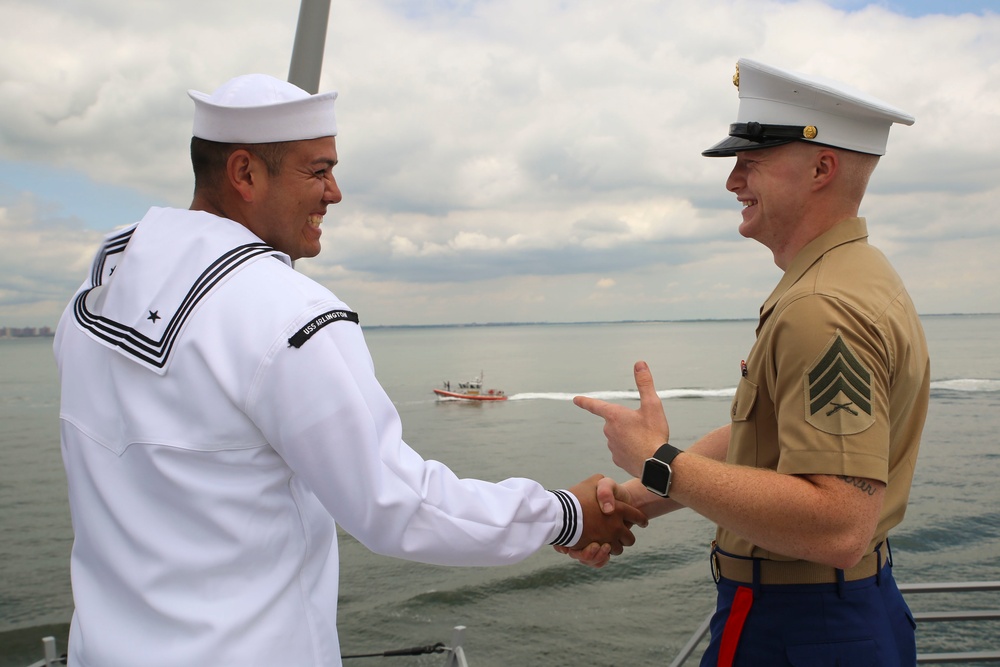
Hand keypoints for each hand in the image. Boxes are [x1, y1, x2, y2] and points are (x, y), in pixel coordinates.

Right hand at [565, 474, 646, 555]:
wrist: (561, 512)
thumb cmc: (577, 496)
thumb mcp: (595, 481)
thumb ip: (605, 485)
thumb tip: (609, 495)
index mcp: (619, 510)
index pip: (638, 517)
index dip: (641, 520)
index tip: (643, 523)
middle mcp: (616, 527)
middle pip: (630, 539)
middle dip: (626, 538)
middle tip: (621, 534)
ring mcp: (606, 539)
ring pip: (618, 549)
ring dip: (614, 546)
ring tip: (608, 541)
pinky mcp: (596, 549)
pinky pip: (605, 557)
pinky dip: (603, 554)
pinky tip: (599, 547)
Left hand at [574, 360, 669, 477]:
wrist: (656, 464)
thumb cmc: (654, 434)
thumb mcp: (652, 405)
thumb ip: (645, 383)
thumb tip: (640, 363)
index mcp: (615, 415)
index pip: (596, 405)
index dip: (586, 401)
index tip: (576, 399)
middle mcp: (608, 430)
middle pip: (615, 422)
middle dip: (627, 423)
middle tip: (644, 428)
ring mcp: (611, 446)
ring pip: (619, 436)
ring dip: (629, 436)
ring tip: (645, 441)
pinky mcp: (616, 459)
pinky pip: (621, 450)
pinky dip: (630, 449)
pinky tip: (641, 452)